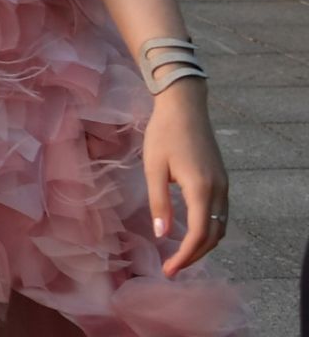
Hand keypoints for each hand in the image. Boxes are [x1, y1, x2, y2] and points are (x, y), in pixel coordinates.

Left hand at [143, 80, 228, 275]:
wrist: (184, 106)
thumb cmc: (164, 133)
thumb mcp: (153, 168)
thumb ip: (159, 202)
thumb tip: (163, 235)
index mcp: (201, 189)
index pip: (200, 235)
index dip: (185, 257)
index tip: (168, 270)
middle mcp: (219, 190)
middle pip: (214, 236)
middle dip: (195, 255)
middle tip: (172, 267)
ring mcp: (224, 185)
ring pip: (220, 226)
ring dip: (204, 244)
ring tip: (181, 255)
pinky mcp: (222, 180)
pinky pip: (220, 214)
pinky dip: (209, 229)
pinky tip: (192, 232)